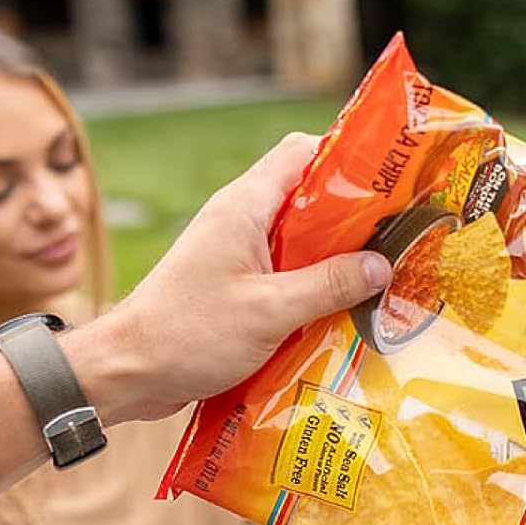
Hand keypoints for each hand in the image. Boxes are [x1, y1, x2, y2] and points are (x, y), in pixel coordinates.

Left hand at [75, 134, 392, 424]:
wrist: (126, 372)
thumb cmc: (187, 333)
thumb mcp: (270, 310)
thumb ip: (329, 285)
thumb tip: (382, 266)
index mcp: (244, 207)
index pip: (302, 153)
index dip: (347, 160)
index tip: (390, 182)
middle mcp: (239, 222)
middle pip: (308, 200)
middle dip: (353, 218)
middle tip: (399, 238)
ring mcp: (235, 256)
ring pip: (300, 243)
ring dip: (336, 261)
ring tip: (381, 280)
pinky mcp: (235, 289)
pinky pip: (286, 277)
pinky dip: (314, 290)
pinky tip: (343, 314)